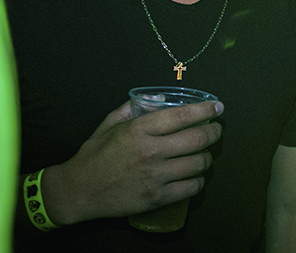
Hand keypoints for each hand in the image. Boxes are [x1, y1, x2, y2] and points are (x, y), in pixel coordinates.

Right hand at [43, 99, 223, 224]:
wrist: (77, 191)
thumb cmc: (94, 156)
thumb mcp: (109, 125)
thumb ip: (132, 108)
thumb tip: (159, 98)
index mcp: (140, 130)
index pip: (183, 115)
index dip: (206, 110)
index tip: (218, 108)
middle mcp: (151, 151)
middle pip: (198, 139)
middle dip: (214, 132)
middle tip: (216, 130)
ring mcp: (155, 176)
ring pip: (199, 164)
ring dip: (207, 157)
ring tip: (205, 154)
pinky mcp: (157, 198)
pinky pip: (192, 187)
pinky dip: (199, 180)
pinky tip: (196, 175)